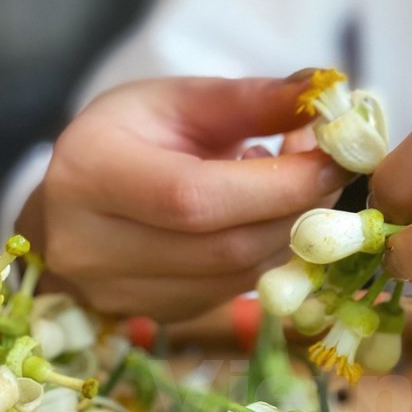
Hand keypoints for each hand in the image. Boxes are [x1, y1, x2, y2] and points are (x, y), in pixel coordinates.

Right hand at [16, 76, 352, 320]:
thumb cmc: (131, 134)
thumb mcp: (182, 99)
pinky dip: (267, 255)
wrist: (78, 196)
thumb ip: (254, 99)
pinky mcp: (151, 316)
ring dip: (290, 233)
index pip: (193, 197)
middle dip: (296, 208)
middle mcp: (91, 246)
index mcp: (91, 172)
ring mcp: (117, 293)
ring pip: (237, 277)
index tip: (333, 158)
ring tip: (297, 188)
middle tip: (331, 171)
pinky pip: (232, 292)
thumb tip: (327, 95)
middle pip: (223, 246)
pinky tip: (266, 219)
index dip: (277, 184)